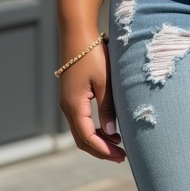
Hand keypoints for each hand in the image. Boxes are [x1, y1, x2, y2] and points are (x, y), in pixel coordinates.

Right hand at [58, 36, 124, 161]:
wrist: (77, 34)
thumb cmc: (93, 54)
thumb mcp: (104, 81)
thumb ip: (107, 107)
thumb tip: (112, 132)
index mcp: (74, 106)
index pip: (87, 138)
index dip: (103, 150)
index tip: (121, 156)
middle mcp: (67, 107)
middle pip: (82, 139)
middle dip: (101, 150)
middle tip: (121, 156)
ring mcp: (68, 102)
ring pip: (80, 131)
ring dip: (97, 141)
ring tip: (118, 144)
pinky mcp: (71, 96)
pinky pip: (81, 120)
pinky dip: (93, 129)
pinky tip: (108, 127)